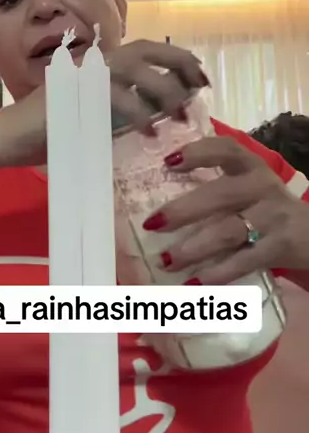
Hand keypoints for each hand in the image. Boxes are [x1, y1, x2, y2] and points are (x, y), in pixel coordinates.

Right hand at [0, 39, 208, 167]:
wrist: (3, 138)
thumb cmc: (43, 132)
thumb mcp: (91, 120)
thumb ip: (118, 113)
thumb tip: (154, 117)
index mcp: (97, 68)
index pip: (143, 51)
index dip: (174, 58)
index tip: (198, 76)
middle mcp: (92, 65)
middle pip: (145, 50)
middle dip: (178, 63)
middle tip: (201, 85)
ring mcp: (82, 77)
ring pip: (134, 68)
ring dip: (162, 89)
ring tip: (179, 112)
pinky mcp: (73, 94)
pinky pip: (114, 97)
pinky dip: (137, 112)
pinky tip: (150, 130)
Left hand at [142, 136, 308, 283]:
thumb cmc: (266, 209)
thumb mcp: (248, 188)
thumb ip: (214, 185)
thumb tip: (159, 200)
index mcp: (251, 167)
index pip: (226, 149)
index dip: (197, 153)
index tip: (168, 161)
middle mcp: (263, 187)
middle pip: (219, 195)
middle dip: (183, 210)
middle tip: (152, 224)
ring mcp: (273, 218)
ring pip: (227, 232)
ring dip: (193, 248)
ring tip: (165, 260)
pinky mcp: (280, 247)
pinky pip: (243, 261)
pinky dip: (216, 273)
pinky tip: (192, 282)